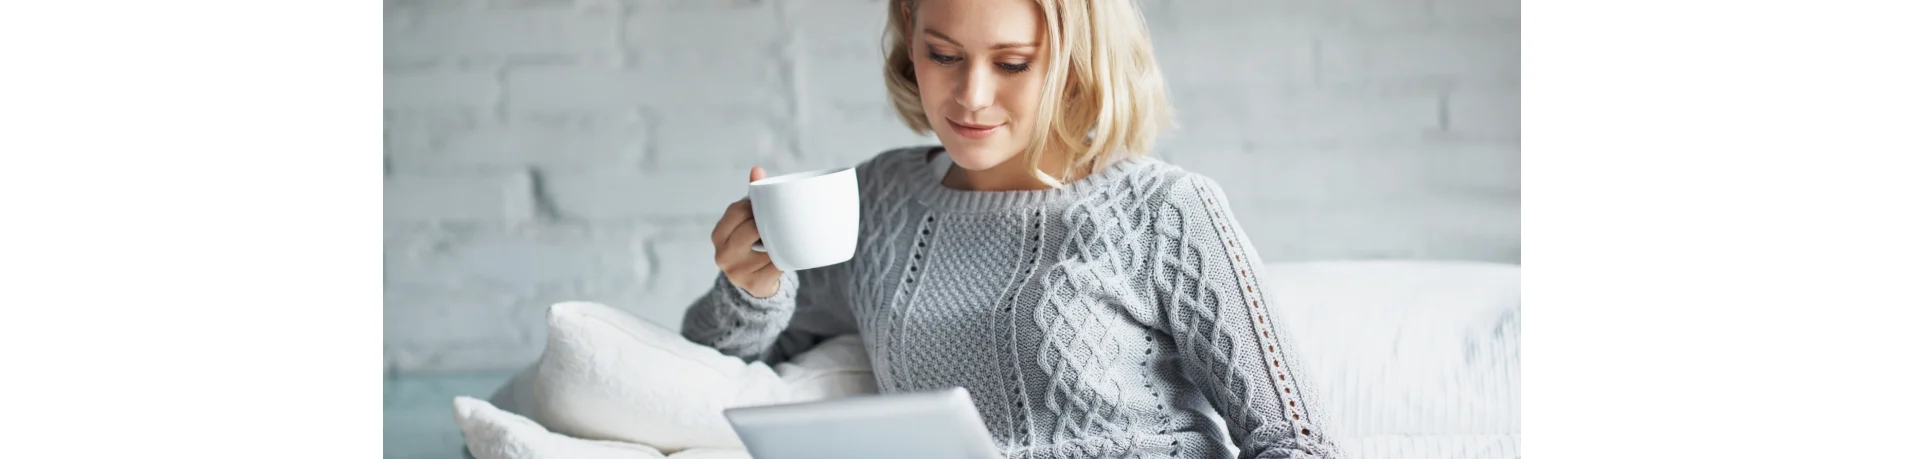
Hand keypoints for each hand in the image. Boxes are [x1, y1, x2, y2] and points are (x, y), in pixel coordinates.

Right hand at [711, 166, 782, 297]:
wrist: (755, 283)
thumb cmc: (752, 244)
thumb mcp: (746, 223)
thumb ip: (752, 198)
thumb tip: (757, 169)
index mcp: (718, 235)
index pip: (736, 211)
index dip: (754, 207)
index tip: (764, 207)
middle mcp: (722, 255)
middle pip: (751, 228)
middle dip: (766, 224)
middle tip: (777, 223)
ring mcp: (737, 273)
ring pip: (767, 247)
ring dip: (778, 242)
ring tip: (782, 240)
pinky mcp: (755, 285)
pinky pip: (777, 266)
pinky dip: (784, 259)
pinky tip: (785, 256)